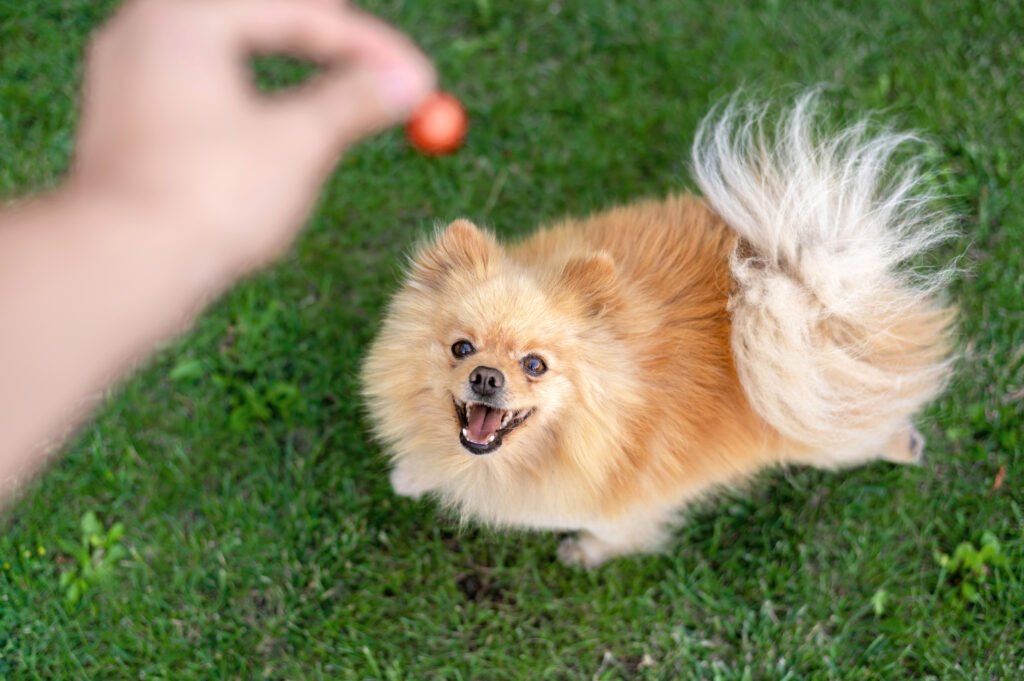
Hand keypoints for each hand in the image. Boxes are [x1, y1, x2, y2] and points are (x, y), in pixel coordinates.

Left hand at [69, 0, 434, 277]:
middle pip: (258, 21)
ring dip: (288, 73)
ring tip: (335, 91)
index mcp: (185, 17)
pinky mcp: (127, 122)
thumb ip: (355, 100)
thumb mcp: (298, 143)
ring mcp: (128, 77)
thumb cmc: (205, 200)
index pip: (297, 12)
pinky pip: (202, 92)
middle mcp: (145, 31)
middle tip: (377, 64)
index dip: (369, 44)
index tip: (419, 75)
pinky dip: (249, 102)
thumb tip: (409, 81)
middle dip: (324, 44)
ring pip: (228, 56)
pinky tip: (273, 130)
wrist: (118, 270)